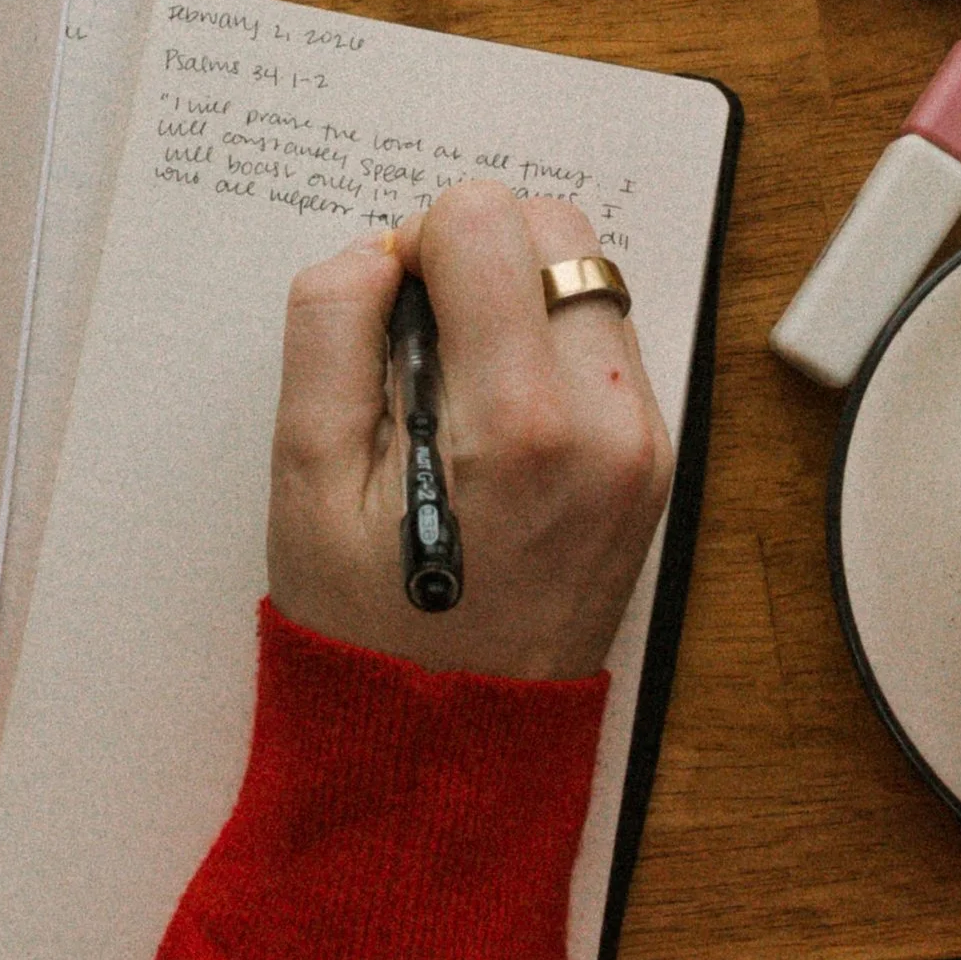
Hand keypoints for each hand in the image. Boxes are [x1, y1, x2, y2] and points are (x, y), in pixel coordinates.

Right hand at [265, 181, 674, 680]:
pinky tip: (497, 424)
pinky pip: (605, 342)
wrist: (454, 740)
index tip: (391, 314)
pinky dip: (548, 347)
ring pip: (588, 277)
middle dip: (478, 257)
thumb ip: (331, 332)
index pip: (484, 219)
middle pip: (554, 227)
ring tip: (458, 393)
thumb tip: (378, 252)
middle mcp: (606, 420)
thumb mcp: (305, 477)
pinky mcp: (654, 460)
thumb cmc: (368, 624)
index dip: (417, 243)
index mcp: (518, 419)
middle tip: (422, 344)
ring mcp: (643, 442)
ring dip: (517, 300)